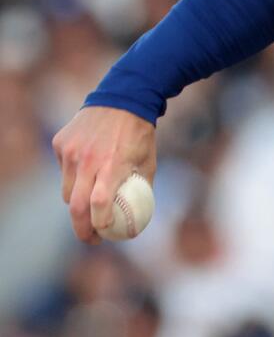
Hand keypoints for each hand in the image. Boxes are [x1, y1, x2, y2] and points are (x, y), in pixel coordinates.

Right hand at [52, 107, 156, 243]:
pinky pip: (63, 170)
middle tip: (91, 237)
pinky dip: (74, 177)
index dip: (98, 224)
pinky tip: (88, 168)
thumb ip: (141, 188)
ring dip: (78, 202)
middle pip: (76, 206)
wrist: (123, 99)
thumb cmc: (140, 134)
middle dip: (81, 228)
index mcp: (113, 164)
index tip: (104, 235)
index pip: (98, 203)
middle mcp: (88, 160)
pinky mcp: (60, 143)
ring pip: (68, 191)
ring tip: (93, 203)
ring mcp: (71, 151)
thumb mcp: (148, 162)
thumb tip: (138, 217)